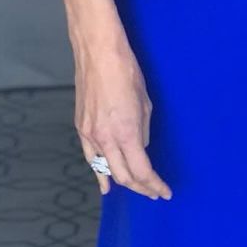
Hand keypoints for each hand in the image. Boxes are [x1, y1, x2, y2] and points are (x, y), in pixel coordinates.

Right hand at [75, 34, 172, 200]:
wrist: (98, 53)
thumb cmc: (126, 72)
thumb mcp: (145, 103)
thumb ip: (142, 131)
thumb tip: (140, 147)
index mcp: (126, 133)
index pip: (142, 170)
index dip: (154, 185)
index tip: (165, 191)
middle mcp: (105, 139)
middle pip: (124, 176)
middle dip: (142, 188)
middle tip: (154, 192)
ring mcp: (90, 134)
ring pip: (106, 170)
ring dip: (123, 182)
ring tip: (138, 190)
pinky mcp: (81, 127)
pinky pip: (91, 157)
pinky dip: (99, 173)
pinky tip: (105, 184)